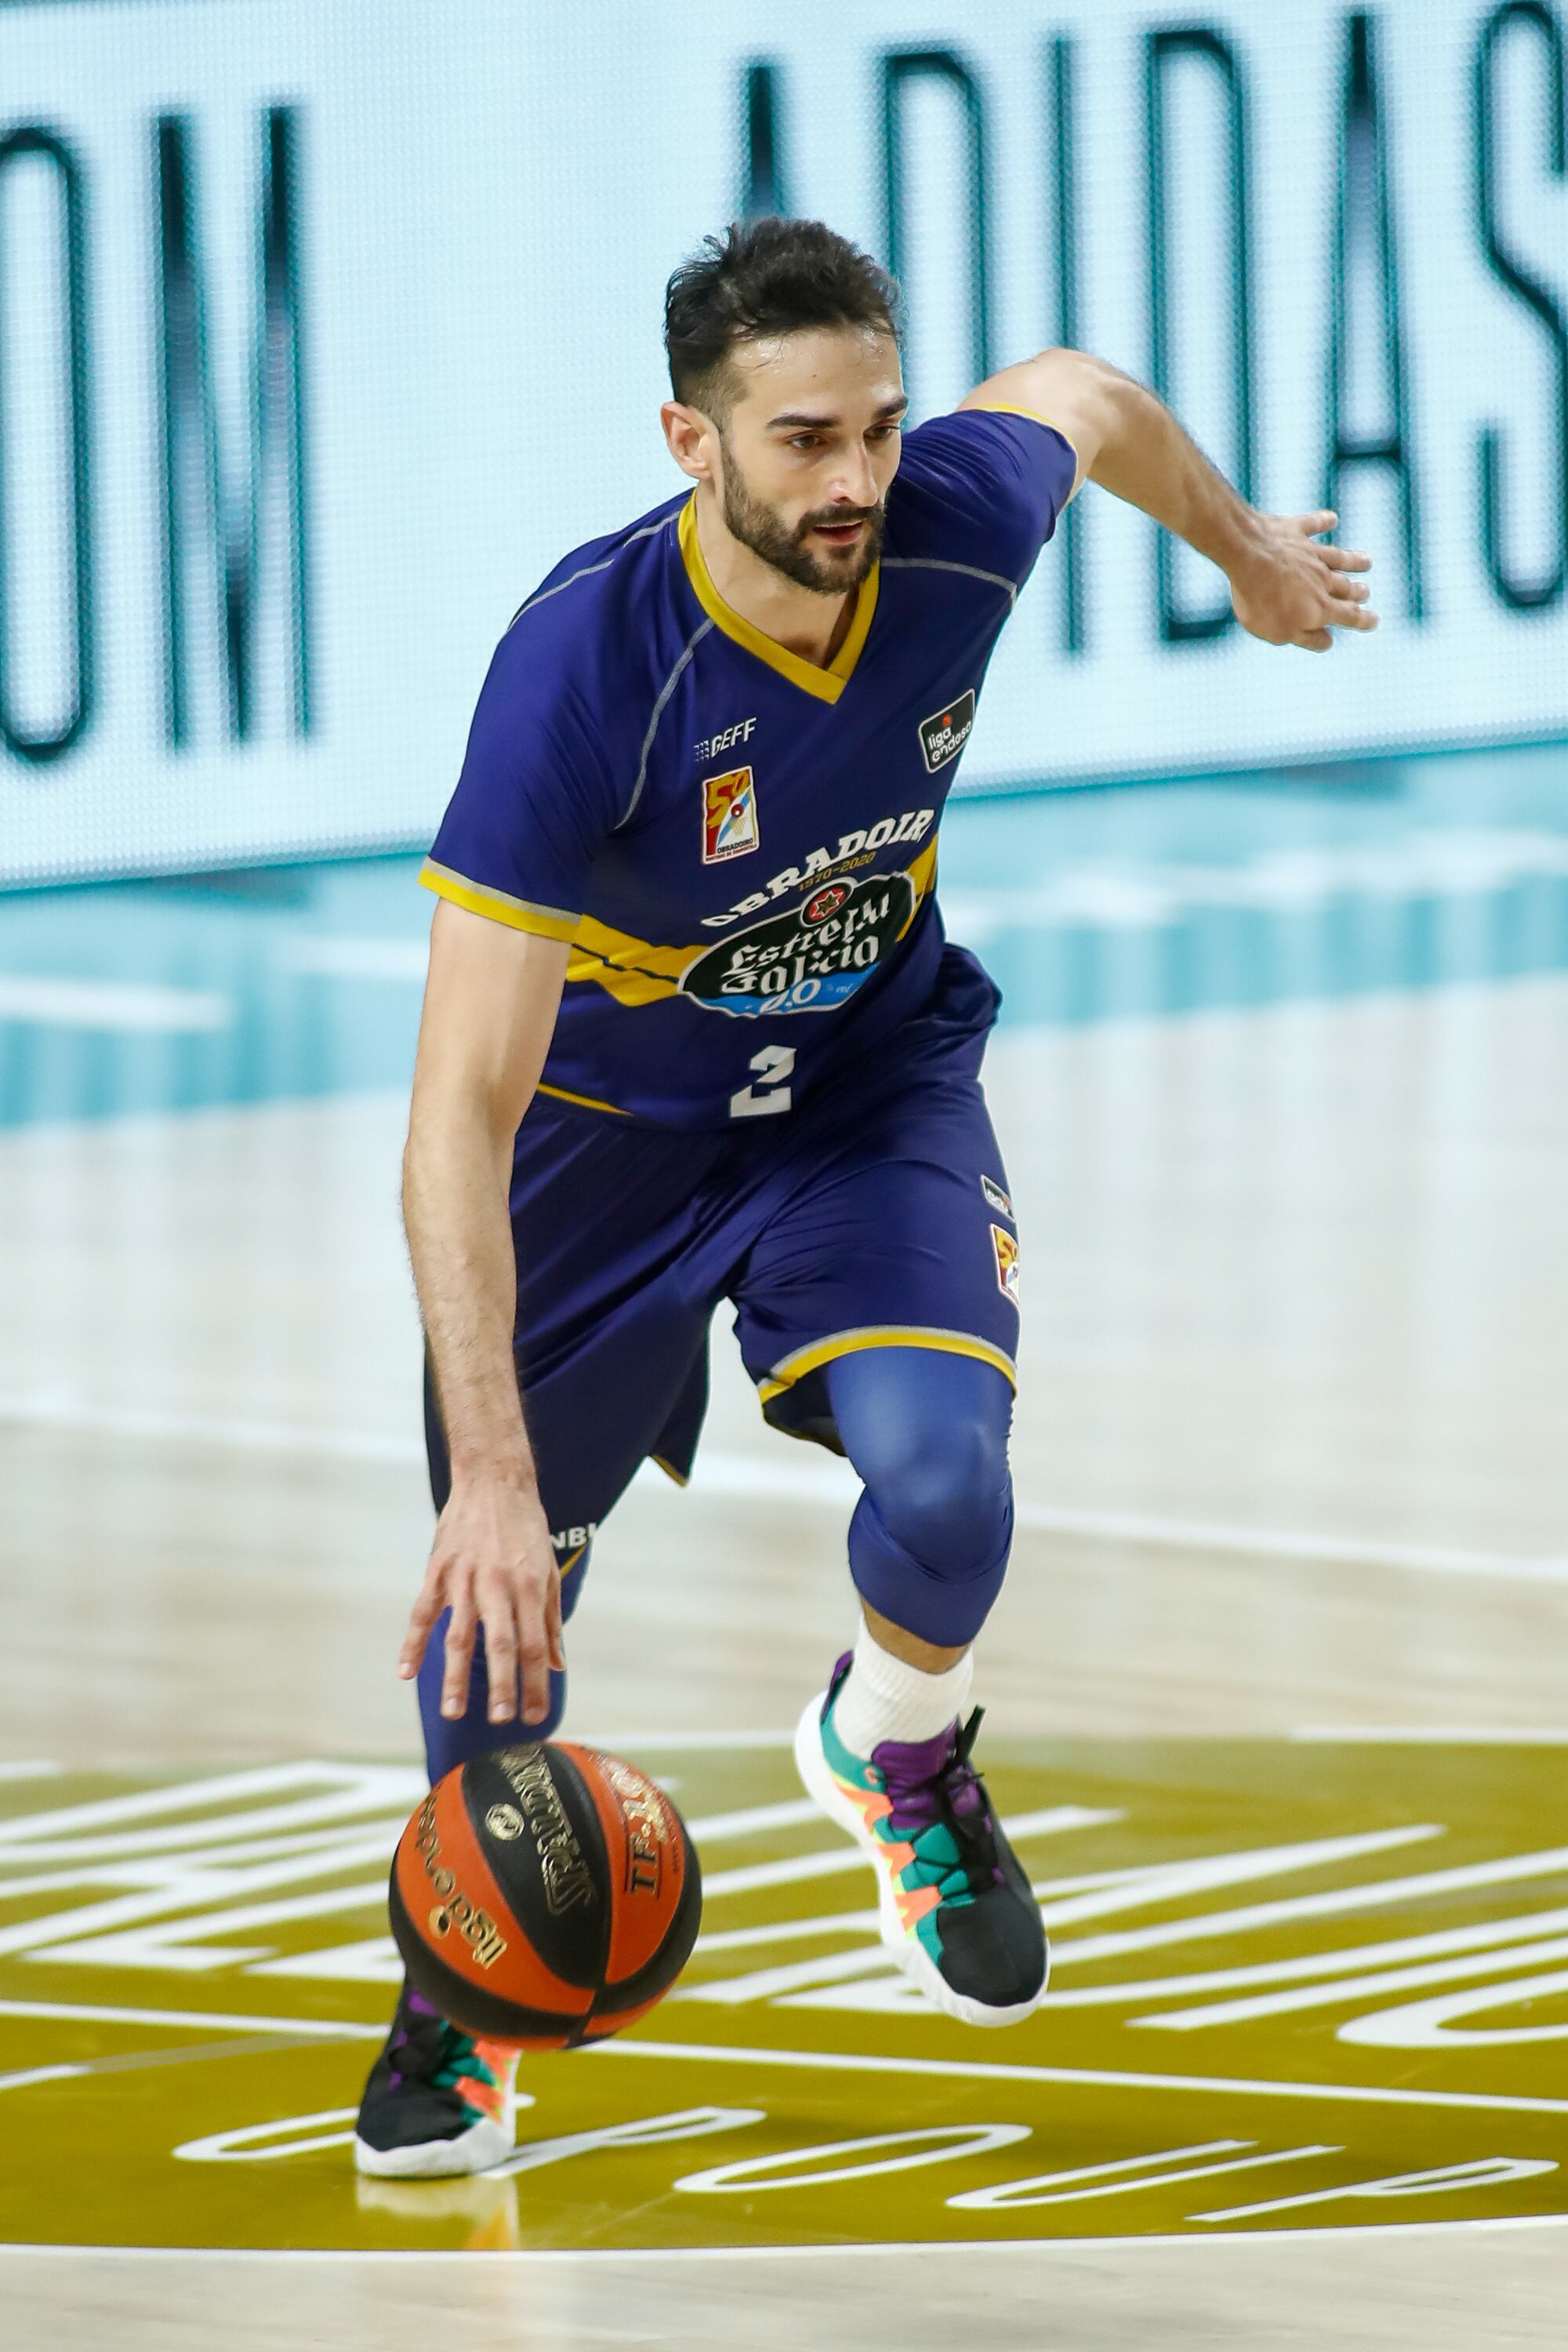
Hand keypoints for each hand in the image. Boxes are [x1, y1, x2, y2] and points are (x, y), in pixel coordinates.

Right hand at [397, 1473, 565, 1727]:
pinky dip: (411, 1642)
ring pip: (458, 1635)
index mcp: (530, 1586)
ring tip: (452, 1712)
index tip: (534, 1716)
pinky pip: (422, 1612)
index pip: (534, 1645)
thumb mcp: (548, 1570)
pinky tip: (404, 1672)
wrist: (493, 1480)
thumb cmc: (526, 1528)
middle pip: (499, 1644)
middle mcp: (498, 1584)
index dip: (535, 1683)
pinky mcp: (437, 1570)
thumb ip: (551, 1620)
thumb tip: (557, 1664)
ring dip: (453, 1676)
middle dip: (500, 1685)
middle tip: (499, 1720)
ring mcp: (464, 1577)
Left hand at [1229, 510, 1377, 651]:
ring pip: (1338, 557)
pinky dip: (1323, 522)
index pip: (1349, 616)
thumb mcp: (1280, 632)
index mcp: (1321, 607)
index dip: (1363, 620)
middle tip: (1366, 592)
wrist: (1247, 556)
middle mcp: (1322, 579)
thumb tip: (1327, 641)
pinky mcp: (1295, 531)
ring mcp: (1309, 553)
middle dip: (1358, 592)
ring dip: (1354, 560)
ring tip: (1366, 561)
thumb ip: (1307, 638)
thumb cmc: (1261, 599)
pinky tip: (1332, 519)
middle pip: (1346, 587)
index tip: (1374, 621)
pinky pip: (1313, 524)